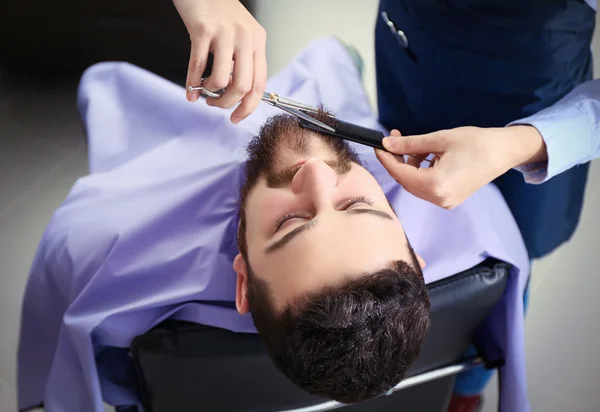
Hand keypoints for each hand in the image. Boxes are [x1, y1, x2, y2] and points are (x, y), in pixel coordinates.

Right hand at [173, 0, 266, 122]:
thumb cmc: (219, 10)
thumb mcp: (240, 33)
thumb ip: (242, 60)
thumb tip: (235, 92)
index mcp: (257, 41)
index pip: (260, 83)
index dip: (249, 106)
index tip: (237, 117)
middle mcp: (245, 38)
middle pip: (242, 87)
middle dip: (227, 104)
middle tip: (215, 105)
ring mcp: (224, 34)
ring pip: (221, 80)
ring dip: (210, 93)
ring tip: (204, 91)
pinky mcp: (202, 30)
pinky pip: (197, 65)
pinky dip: (192, 83)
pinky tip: (190, 90)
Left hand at [375, 126, 546, 208]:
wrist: (505, 151)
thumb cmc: (477, 142)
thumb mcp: (440, 139)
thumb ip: (410, 144)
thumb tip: (388, 144)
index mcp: (436, 185)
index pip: (400, 174)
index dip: (386, 159)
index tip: (379, 145)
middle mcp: (439, 199)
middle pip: (406, 181)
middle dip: (397, 161)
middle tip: (395, 139)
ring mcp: (446, 202)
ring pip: (415, 185)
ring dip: (410, 166)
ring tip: (415, 145)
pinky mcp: (451, 199)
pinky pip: (427, 187)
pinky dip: (421, 172)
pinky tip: (426, 156)